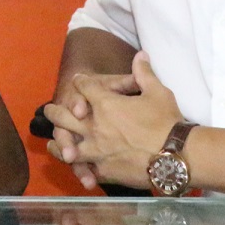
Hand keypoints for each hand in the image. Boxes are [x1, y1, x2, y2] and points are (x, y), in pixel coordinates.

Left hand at [46, 53, 182, 187]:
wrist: (175, 157)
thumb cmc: (167, 122)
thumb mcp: (158, 92)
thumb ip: (144, 73)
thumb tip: (141, 54)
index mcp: (105, 104)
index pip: (84, 87)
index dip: (81, 82)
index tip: (78, 81)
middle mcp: (94, 126)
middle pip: (64, 116)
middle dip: (55, 112)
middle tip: (49, 111)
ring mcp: (96, 150)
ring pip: (67, 145)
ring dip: (58, 143)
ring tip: (52, 143)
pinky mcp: (103, 170)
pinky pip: (85, 168)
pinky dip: (78, 167)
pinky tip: (74, 166)